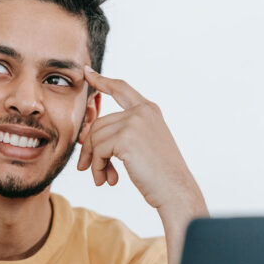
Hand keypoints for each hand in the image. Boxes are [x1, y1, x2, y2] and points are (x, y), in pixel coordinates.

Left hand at [77, 66, 201, 210]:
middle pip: (98, 124)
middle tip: (90, 170)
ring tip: (102, 179)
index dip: (102, 81)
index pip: (121, 89)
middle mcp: (142, 111)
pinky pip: (98, 150)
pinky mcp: (126, 137)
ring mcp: (134, 122)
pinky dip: (98, 167)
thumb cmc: (160, 175)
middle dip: (90, 149)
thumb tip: (87, 135)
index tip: (87, 73)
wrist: (176, 190)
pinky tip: (107, 180)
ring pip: (95, 138)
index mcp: (149, 110)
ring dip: (95, 162)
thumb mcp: (142, 146)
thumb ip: (121, 134)